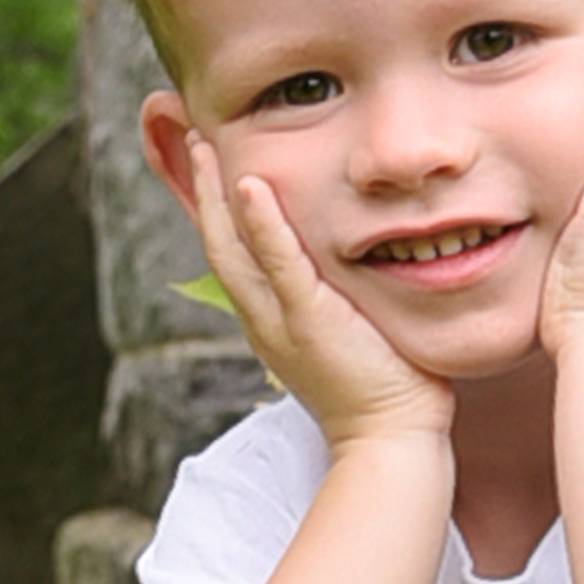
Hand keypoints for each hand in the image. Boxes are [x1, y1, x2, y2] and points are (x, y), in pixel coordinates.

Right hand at [188, 137, 454, 453]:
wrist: (389, 440)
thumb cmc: (386, 392)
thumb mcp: (352, 336)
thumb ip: (342, 302)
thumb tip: (357, 272)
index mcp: (271, 323)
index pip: (235, 259)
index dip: (219, 214)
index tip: (213, 172)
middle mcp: (263, 321)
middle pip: (218, 246)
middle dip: (203, 193)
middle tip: (194, 143)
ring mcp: (281, 321)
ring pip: (233, 250)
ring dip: (216, 195)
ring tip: (204, 147)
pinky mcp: (310, 320)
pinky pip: (280, 263)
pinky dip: (262, 224)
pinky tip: (250, 186)